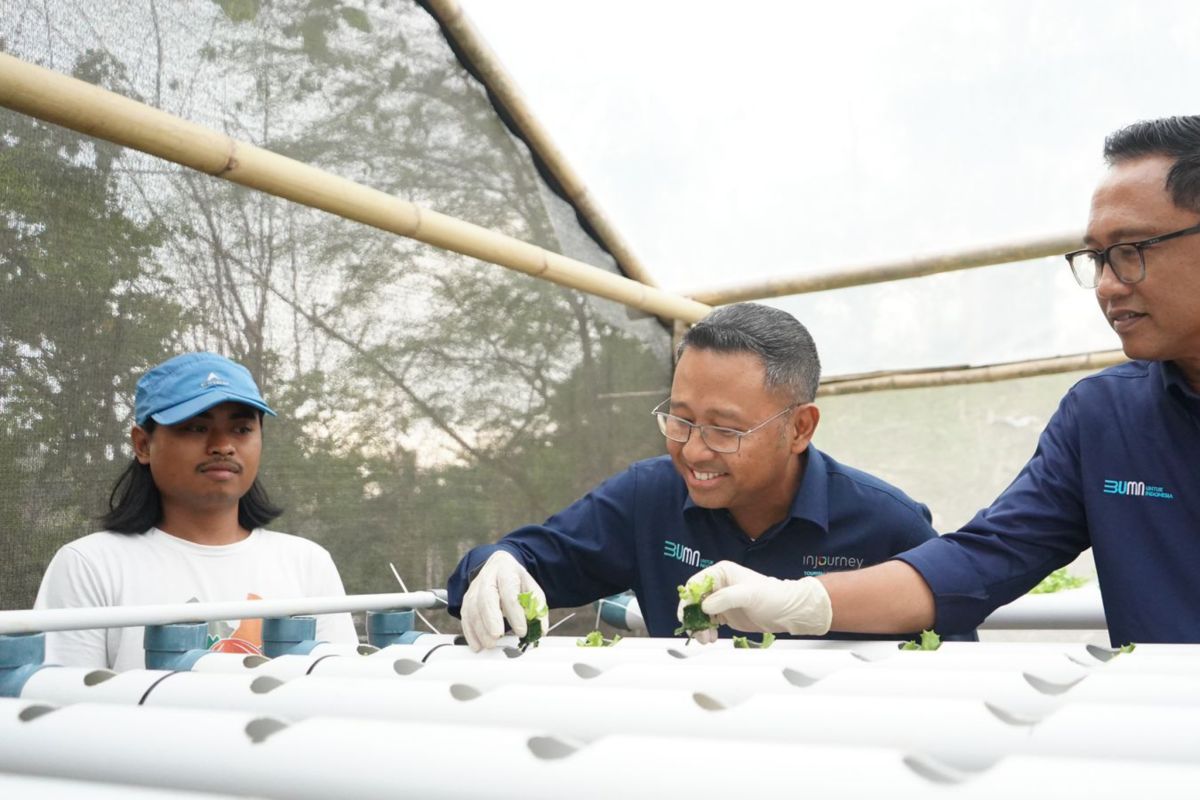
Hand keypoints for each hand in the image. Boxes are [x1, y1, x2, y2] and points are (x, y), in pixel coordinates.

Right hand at [461, 550, 547, 651]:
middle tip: (497, 636)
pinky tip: (477, 645)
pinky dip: (470, 633)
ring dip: (480, 630)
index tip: (521, 631)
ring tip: (490, 644)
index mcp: (507, 571)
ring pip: (472, 609)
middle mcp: (488, 578)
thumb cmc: (516, 581)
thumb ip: (538, 608)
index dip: (515, 614)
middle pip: (486, 598)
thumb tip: (540, 630)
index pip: (510, 593)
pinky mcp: (467, 600)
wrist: (498, 566)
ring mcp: (474, 588)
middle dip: (491, 619)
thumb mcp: (532, 588)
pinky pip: (465, 617)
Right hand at [686, 561, 832, 636]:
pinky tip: (710, 638)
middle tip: (696, 631)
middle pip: (695, 601)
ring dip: (699, 627)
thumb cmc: (772, 596)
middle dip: (693, 617)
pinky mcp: (724, 615)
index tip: (686, 614)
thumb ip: (725, 598)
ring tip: (706, 638)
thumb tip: (704, 606)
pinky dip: (706, 631)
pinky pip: (708, 622)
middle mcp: (718, 586)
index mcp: (721, 573)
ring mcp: (720, 601)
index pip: (695, 584)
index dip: (688, 599)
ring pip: (699, 614)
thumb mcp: (749, 594)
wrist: (787, 612)